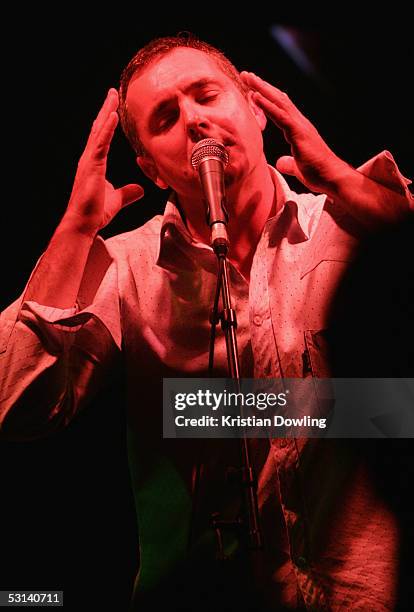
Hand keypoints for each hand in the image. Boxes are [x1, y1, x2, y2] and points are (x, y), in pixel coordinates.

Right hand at [65, 88, 143, 235]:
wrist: (83, 223)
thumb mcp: (116, 200)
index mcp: (94, 164)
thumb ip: (127, 193)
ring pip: (99, 131)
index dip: (107, 122)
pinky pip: (101, 142)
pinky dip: (107, 128)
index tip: (113, 108)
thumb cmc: (95, 213)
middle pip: (98, 129)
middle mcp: (89, 158)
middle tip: (112, 93)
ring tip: (113, 96)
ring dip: (106, 112)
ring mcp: (89, 161)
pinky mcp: (93, 165)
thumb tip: (139, 190)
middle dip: (106, 110)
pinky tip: (113, 115)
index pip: (101, 138)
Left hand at [240, 71, 348, 194]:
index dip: (267, 97)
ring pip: (278, 102)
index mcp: (298, 129)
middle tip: (246, 74)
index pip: (281, 108)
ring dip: (262, 89)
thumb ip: (289, 163)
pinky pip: (280, 116)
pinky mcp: (299, 133)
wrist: (333, 178)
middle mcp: (300, 123)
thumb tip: (281, 163)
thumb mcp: (298, 168)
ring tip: (248, 77)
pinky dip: (267, 105)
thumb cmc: (318, 174)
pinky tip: (256, 96)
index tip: (252, 88)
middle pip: (278, 99)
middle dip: (261, 86)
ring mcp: (300, 126)